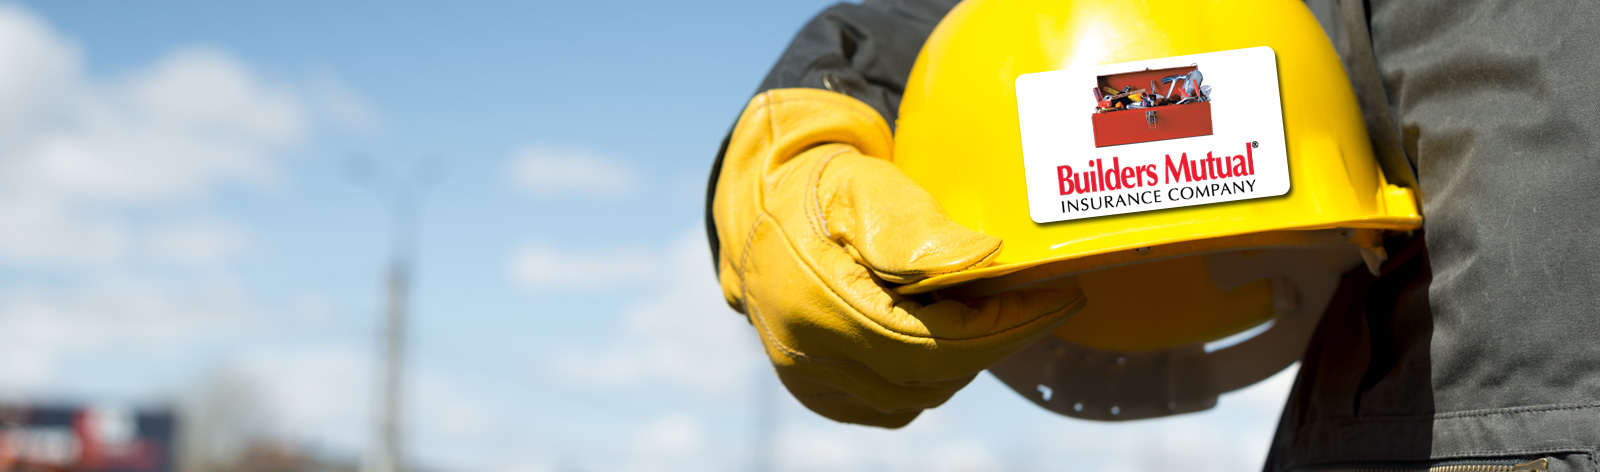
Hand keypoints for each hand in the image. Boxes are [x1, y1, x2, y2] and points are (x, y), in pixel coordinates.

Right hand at [712, 88, 1084, 426]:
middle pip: (931, 375)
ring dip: (963, 359)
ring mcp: (810, 380)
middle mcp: (808, 354)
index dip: (1006, 328)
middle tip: (1035, 300)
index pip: (934, 342)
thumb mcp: (868, 188)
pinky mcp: (816, 392)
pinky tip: (943, 334)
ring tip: (985, 310)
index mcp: (819, 302)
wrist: (765, 209)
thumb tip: (986, 259)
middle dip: (994, 341)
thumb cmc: (823, 188)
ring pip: (917, 396)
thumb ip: (920, 230)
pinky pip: (893, 405)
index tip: (1060, 298)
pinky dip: (929, 377)